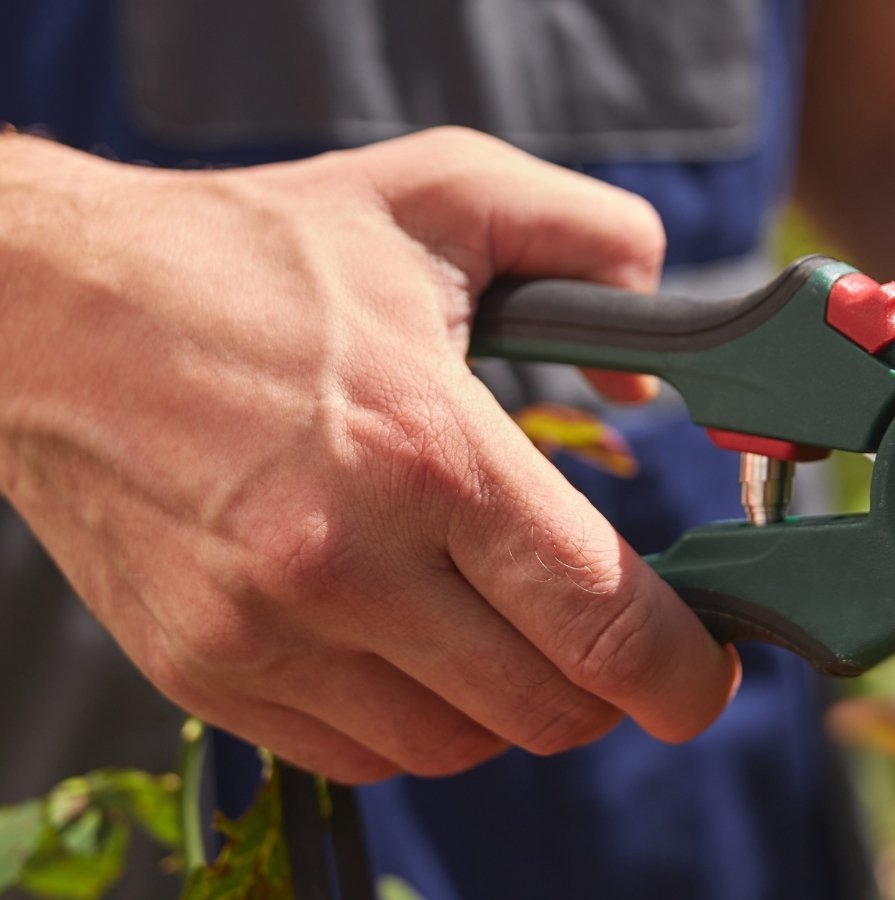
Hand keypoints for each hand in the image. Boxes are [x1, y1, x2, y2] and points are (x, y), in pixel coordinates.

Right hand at [0, 128, 737, 782]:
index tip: (706, 676)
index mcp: (427, 450)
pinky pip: (363, 753)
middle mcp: (346, 563)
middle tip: (614, 638)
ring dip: (513, 705)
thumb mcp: (441, 196)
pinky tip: (418, 646)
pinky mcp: (206, 673)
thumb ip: (592, 242)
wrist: (44, 314)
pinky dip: (420, 721)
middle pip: (546, 707)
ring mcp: (267, 634)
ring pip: (459, 746)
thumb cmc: (249, 256)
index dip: (682, 673)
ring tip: (506, 626)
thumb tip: (651, 373)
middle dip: (611, 688)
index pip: (601, 621)